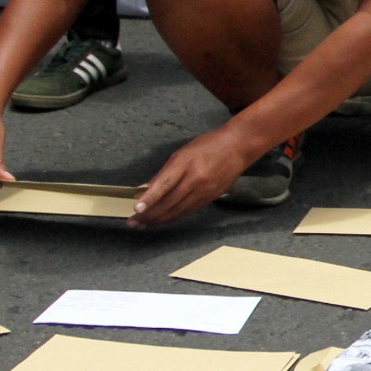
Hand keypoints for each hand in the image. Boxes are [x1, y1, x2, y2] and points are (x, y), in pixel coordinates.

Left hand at [129, 129, 253, 228]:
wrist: (237, 148)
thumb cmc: (207, 146)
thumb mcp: (182, 152)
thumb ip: (165, 172)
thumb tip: (147, 189)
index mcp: (186, 163)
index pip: (165, 184)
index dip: (150, 198)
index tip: (136, 209)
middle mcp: (196, 178)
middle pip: (170, 202)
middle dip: (150, 215)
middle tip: (133, 222)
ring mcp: (205, 190)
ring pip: (178, 210)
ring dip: (159, 219)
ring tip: (144, 225)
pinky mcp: (211, 197)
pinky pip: (188, 210)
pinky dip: (173, 216)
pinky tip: (163, 219)